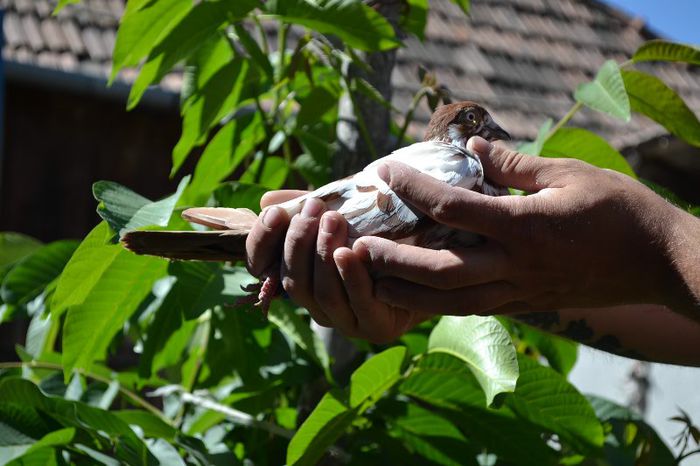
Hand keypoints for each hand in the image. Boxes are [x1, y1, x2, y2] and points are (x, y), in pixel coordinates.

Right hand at [245, 191, 430, 342]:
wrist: (436, 252)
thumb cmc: (383, 229)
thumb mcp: (343, 212)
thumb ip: (309, 207)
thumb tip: (268, 200)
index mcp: (301, 276)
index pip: (262, 266)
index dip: (262, 242)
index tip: (275, 213)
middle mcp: (317, 303)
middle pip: (291, 280)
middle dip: (298, 242)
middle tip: (315, 210)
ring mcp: (345, 320)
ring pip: (319, 293)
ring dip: (322, 255)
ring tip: (334, 221)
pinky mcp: (376, 328)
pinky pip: (356, 304)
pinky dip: (351, 277)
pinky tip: (351, 252)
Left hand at [358, 137, 699, 318]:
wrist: (660, 263)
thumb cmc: (620, 212)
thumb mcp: (571, 174)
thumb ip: (516, 165)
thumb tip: (475, 147)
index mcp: (524, 227)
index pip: (452, 208)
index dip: (412, 188)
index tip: (384, 171)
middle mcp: (514, 267)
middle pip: (437, 271)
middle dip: (391, 259)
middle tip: (356, 245)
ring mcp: (518, 293)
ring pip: (449, 302)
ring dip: (404, 293)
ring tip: (370, 279)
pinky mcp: (524, 307)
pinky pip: (471, 309)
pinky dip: (436, 305)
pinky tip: (412, 296)